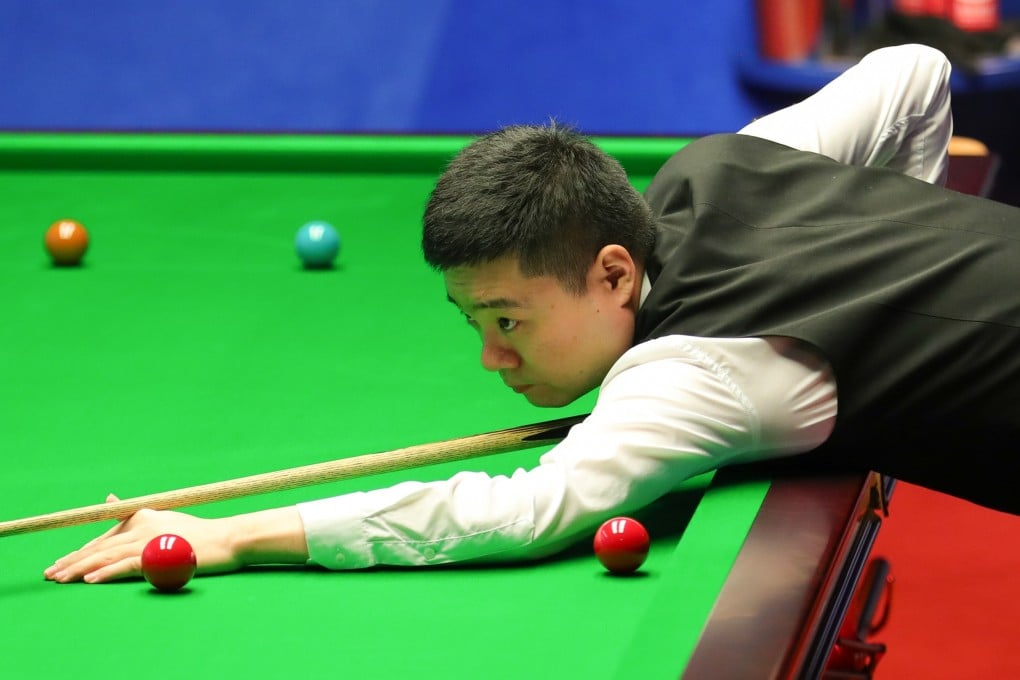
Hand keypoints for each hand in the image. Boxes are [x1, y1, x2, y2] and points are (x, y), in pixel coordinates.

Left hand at [44, 494, 241, 583]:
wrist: (226, 539)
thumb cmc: (200, 534)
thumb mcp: (164, 519)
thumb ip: (135, 515)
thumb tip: (110, 499)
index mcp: (142, 517)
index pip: (104, 538)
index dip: (81, 552)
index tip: (62, 563)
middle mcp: (141, 526)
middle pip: (100, 546)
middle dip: (72, 561)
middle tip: (50, 574)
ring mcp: (149, 540)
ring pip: (106, 556)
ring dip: (80, 569)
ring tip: (60, 579)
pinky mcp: (158, 554)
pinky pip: (125, 565)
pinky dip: (106, 572)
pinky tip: (89, 581)